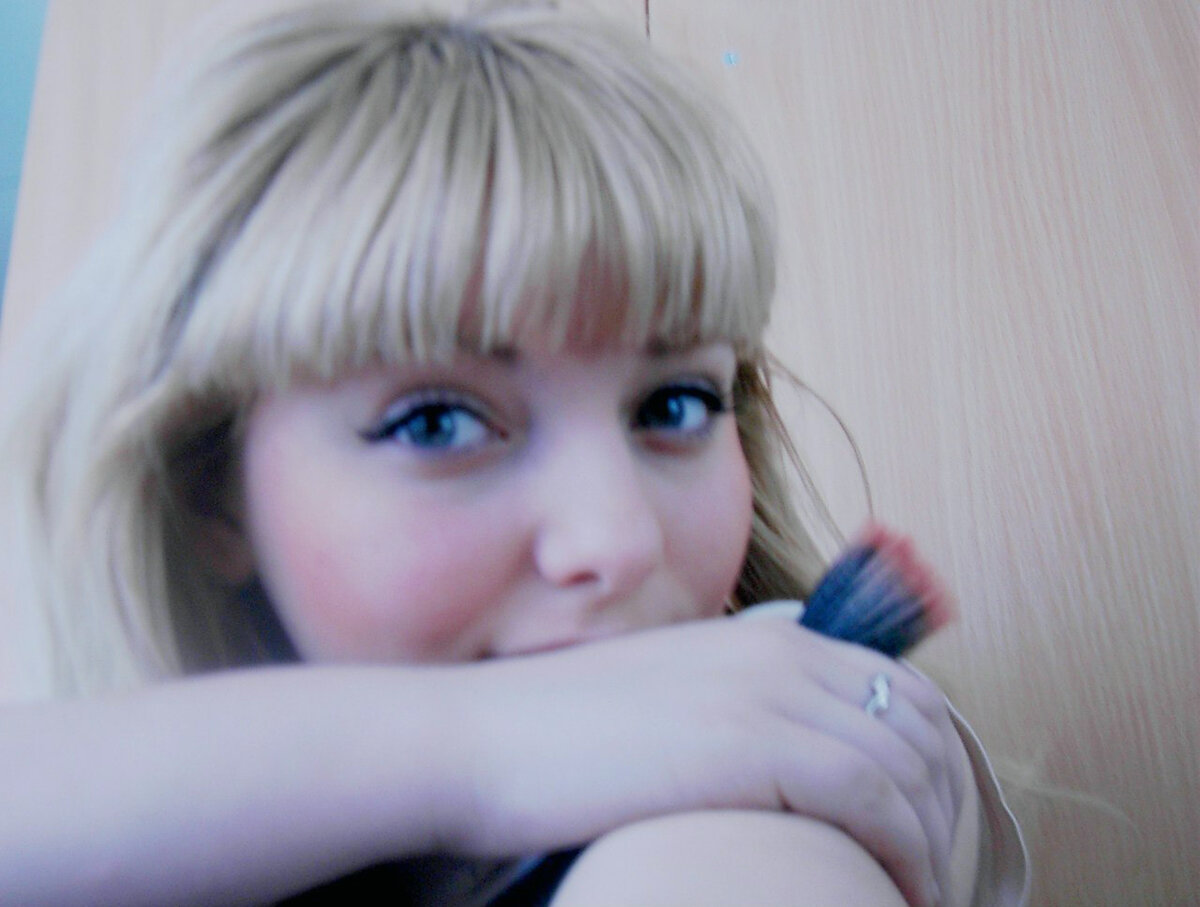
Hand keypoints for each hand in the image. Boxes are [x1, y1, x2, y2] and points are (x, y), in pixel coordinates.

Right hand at [436, 614, 965, 906]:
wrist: (478, 739)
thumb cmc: (556, 738)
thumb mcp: (664, 705)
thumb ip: (731, 715)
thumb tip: (783, 769)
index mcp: (765, 642)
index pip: (899, 690)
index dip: (936, 764)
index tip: (931, 832)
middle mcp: (780, 655)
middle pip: (919, 726)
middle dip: (949, 807)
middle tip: (937, 877)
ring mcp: (768, 695)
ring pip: (908, 767)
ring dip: (934, 844)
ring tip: (919, 900)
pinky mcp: (751, 745)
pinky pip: (874, 799)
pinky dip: (904, 855)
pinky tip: (892, 898)